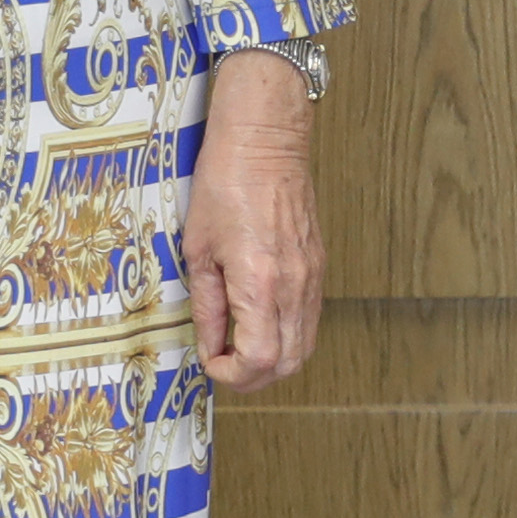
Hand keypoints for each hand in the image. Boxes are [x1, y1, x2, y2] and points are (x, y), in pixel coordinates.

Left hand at [187, 48, 324, 389]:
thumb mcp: (199, 248)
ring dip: (273, 359)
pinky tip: (260, 318)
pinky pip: (309, 318)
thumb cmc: (225, 182)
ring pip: (305, 346)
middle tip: (223, 363)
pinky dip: (287, 334)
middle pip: (289, 364)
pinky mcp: (317, 266)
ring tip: (239, 343)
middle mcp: (294, 285)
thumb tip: (210, 343)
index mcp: (260, 282)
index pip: (259, 360)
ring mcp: (312, 276)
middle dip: (254, 377)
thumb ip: (207, 304)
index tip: (210, 360)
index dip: (231, 374)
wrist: (265, 140)